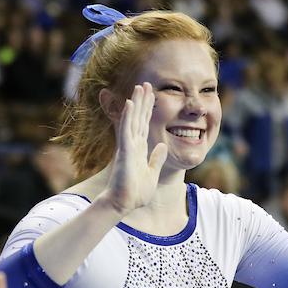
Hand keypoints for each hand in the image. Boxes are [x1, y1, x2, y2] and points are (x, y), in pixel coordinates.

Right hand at [98, 82, 167, 215]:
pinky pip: (126, 130)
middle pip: (139, 117)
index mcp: (139, 148)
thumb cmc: (135, 191)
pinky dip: (128, 116)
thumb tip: (163, 145)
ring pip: (132, 119)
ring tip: (140, 86)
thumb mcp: (152, 172)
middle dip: (143, 100)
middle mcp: (133, 144)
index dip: (148, 109)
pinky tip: (130, 103)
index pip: (144, 124)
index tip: (151, 95)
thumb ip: (157, 158)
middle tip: (146, 84)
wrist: (124, 203)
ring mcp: (127, 145)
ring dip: (136, 102)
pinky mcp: (124, 150)